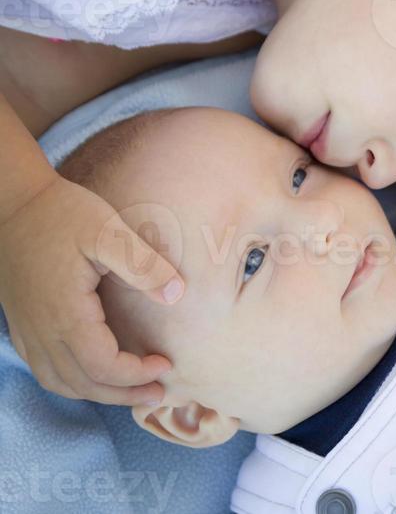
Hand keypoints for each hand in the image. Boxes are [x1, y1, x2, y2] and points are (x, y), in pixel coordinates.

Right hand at [0, 174, 184, 404]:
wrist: (14, 203)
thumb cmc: (62, 213)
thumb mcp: (109, 232)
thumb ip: (143, 265)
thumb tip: (177, 293)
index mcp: (66, 314)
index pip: (104, 367)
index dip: (137, 375)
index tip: (165, 363)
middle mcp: (42, 332)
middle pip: (84, 385)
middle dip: (124, 394)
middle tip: (158, 392)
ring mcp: (28, 331)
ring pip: (61, 383)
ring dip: (98, 392)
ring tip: (130, 387)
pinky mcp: (21, 323)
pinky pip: (45, 369)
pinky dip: (72, 381)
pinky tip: (92, 370)